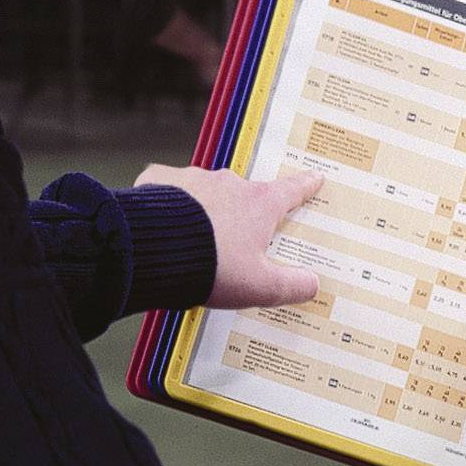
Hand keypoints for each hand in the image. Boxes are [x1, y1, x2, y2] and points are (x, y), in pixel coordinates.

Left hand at [136, 164, 322, 309]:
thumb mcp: (260, 286)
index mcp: (259, 205)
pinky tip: (164, 221)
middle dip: (244, 212)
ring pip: (208, 191)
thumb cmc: (209, 266)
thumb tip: (311, 284)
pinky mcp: (162, 182)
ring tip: (197, 237)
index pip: (292, 191)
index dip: (305, 186)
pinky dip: (170, 200)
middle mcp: (230, 185)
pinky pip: (170, 186)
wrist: (152, 253)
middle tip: (237, 237)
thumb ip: (290, 285)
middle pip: (246, 194)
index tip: (313, 179)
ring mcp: (195, 180)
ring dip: (207, 208)